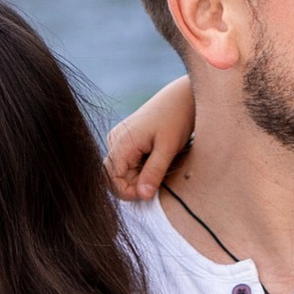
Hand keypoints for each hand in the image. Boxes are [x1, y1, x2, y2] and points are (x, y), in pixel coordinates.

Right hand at [105, 74, 195, 201]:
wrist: (182, 97)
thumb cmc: (176, 118)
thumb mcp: (168, 148)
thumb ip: (154, 172)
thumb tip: (143, 196)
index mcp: (121, 141)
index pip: (111, 178)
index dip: (127, 192)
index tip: (149, 194)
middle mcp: (115, 140)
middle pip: (116, 177)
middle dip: (136, 185)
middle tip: (160, 178)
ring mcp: (119, 139)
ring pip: (124, 172)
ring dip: (141, 177)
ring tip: (161, 165)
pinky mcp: (127, 140)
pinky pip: (129, 163)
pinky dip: (142, 169)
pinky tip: (157, 159)